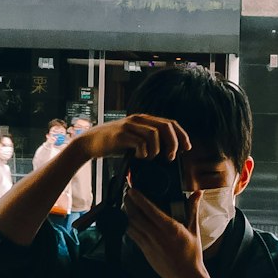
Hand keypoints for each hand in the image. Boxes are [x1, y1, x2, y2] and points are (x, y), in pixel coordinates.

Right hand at [73, 113, 187, 164]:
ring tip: (152, 158)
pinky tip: (139, 157)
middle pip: (165, 126)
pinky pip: (139, 142)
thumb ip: (150, 141)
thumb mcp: (135, 139)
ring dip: (158, 149)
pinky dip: (144, 152)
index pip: (170, 122)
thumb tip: (171, 152)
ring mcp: (129, 125)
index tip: (187, 149)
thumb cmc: (115, 144)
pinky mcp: (121, 134)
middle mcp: (139, 119)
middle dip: (173, 143)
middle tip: (171, 157)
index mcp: (145, 119)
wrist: (90, 143)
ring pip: (154, 134)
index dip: (182, 135)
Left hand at [118, 178, 207, 277]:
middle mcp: (157, 236)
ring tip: (127, 205)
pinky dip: (129, 226)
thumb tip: (197, 194)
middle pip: (136, 216)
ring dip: (127, 214)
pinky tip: (130, 220)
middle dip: (129, 203)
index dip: (139, 199)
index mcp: (170, 229)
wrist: (185, 277)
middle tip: (127, 194)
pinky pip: (133, 235)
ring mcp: (149, 244)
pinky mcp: (144, 251)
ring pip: (131, 225)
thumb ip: (192, 209)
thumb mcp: (194, 230)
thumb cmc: (191, 254)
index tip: (133, 190)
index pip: (150, 210)